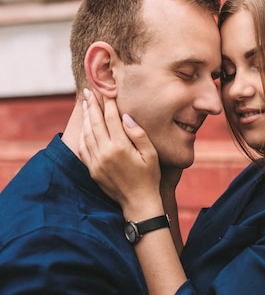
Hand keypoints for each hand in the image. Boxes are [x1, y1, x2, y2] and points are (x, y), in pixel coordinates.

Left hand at [79, 90, 162, 215]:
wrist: (139, 203)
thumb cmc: (149, 177)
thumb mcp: (151, 154)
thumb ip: (139, 134)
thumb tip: (125, 117)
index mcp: (120, 147)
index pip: (111, 118)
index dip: (108, 103)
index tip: (107, 91)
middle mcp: (105, 153)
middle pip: (95, 123)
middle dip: (93, 105)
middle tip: (89, 91)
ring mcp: (96, 162)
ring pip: (86, 134)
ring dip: (86, 117)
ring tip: (86, 104)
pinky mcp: (92, 170)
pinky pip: (83, 148)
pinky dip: (82, 134)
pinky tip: (84, 126)